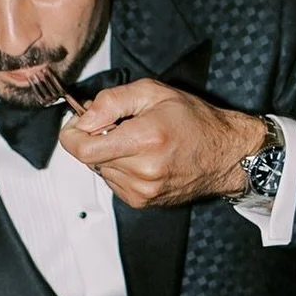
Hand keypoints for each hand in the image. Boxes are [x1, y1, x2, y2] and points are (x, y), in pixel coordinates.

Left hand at [58, 80, 266, 208]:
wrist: (224, 154)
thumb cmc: (194, 120)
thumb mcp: (154, 93)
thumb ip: (112, 101)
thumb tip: (84, 117)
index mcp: (145, 139)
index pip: (84, 149)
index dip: (72, 135)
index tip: (76, 124)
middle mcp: (143, 170)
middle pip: (90, 159)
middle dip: (95, 139)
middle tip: (117, 125)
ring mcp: (142, 190)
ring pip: (101, 171)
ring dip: (108, 155)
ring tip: (136, 142)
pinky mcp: (142, 202)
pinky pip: (114, 182)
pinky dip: (119, 168)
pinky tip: (141, 158)